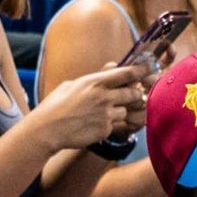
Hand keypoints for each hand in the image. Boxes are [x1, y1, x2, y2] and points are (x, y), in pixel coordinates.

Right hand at [29, 62, 150, 149]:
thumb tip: (113, 66)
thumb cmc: (56, 105)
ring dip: (119, 113)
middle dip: (134, 96)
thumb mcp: (73, 84)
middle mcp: (103, 97)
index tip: (149, 69)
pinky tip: (93, 125)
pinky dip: (109, 125)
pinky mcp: (105, 130)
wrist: (47, 129)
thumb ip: (96, 76)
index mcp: (95, 82)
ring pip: (125, 112)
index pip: (127, 73)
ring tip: (100, 114)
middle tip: (130, 96)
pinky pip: (115, 126)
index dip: (141, 71)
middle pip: (133, 94)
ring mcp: (105, 115)